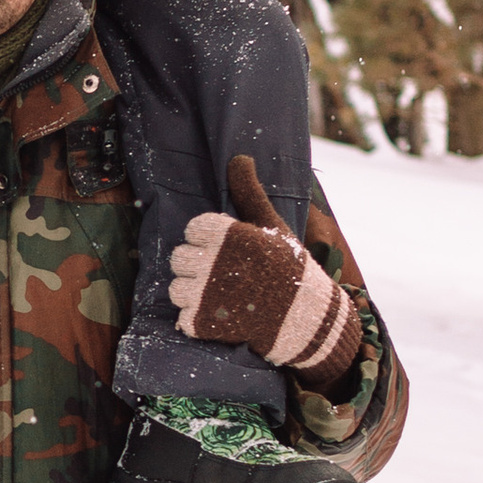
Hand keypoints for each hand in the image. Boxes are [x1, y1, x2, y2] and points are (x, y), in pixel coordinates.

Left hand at [166, 157, 358, 380]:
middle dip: (197, 266)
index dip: (207, 240)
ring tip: (220, 295)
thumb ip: (248, 192)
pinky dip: (198, 320)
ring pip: (176, 289)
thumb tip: (239, 157)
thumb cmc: (288, 266)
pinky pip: (183, 319)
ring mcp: (207, 296)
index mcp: (227, 235)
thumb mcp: (272, 225)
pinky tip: (220, 315)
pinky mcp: (205, 324)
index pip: (192, 230)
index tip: (227, 249)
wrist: (306, 319)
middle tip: (223, 274)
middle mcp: (213, 263)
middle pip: (179, 259)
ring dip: (193, 293)